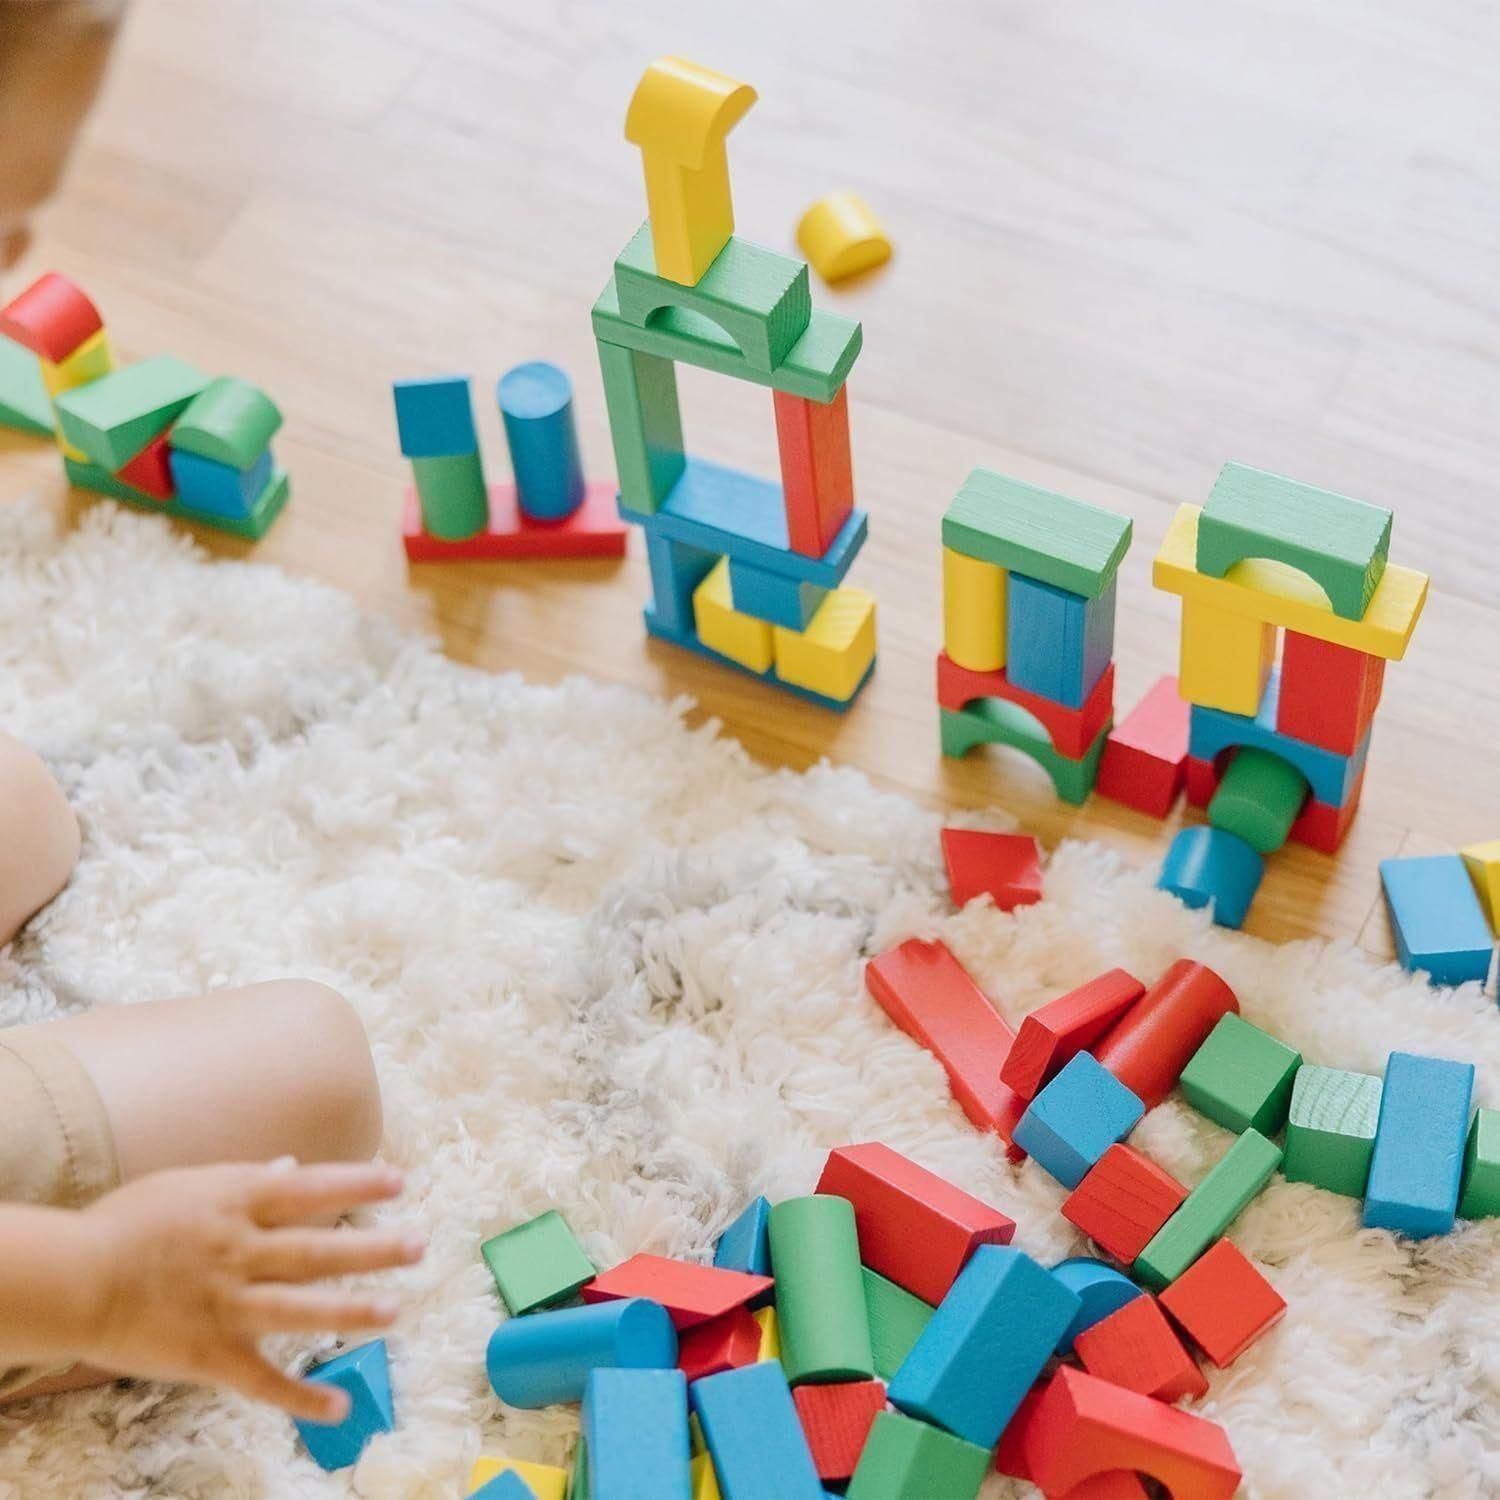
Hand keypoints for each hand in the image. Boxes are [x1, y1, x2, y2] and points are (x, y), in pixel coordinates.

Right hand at [75, 1160, 422, 1420]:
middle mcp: (240, 1251)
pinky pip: (264, 1380)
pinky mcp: (211, 1353)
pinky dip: (303, 1398)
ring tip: (397, 1310)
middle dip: (374, 1248)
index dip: (357, 1185)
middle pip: (319, 1248)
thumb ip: (245, 1178)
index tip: (398, 1182)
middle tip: (419, 1245)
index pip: (310, 1189)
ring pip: (303, 1308)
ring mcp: (228, 1304)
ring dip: (353, 1310)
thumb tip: (292, 1166)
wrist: (70, 1279)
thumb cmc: (123, 1224)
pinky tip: (339, 1408)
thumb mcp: (186, 1185)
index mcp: (235, 1204)